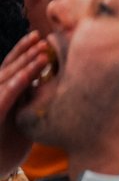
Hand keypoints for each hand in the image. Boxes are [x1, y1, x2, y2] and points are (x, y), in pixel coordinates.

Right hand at [0, 32, 49, 176]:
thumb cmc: (12, 142)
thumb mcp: (25, 115)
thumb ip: (32, 98)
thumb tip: (52, 81)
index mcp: (4, 92)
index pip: (13, 66)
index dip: (24, 51)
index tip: (42, 38)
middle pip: (10, 68)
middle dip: (27, 53)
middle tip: (44, 39)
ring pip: (8, 79)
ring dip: (25, 65)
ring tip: (42, 53)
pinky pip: (4, 98)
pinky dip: (15, 86)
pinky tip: (27, 78)